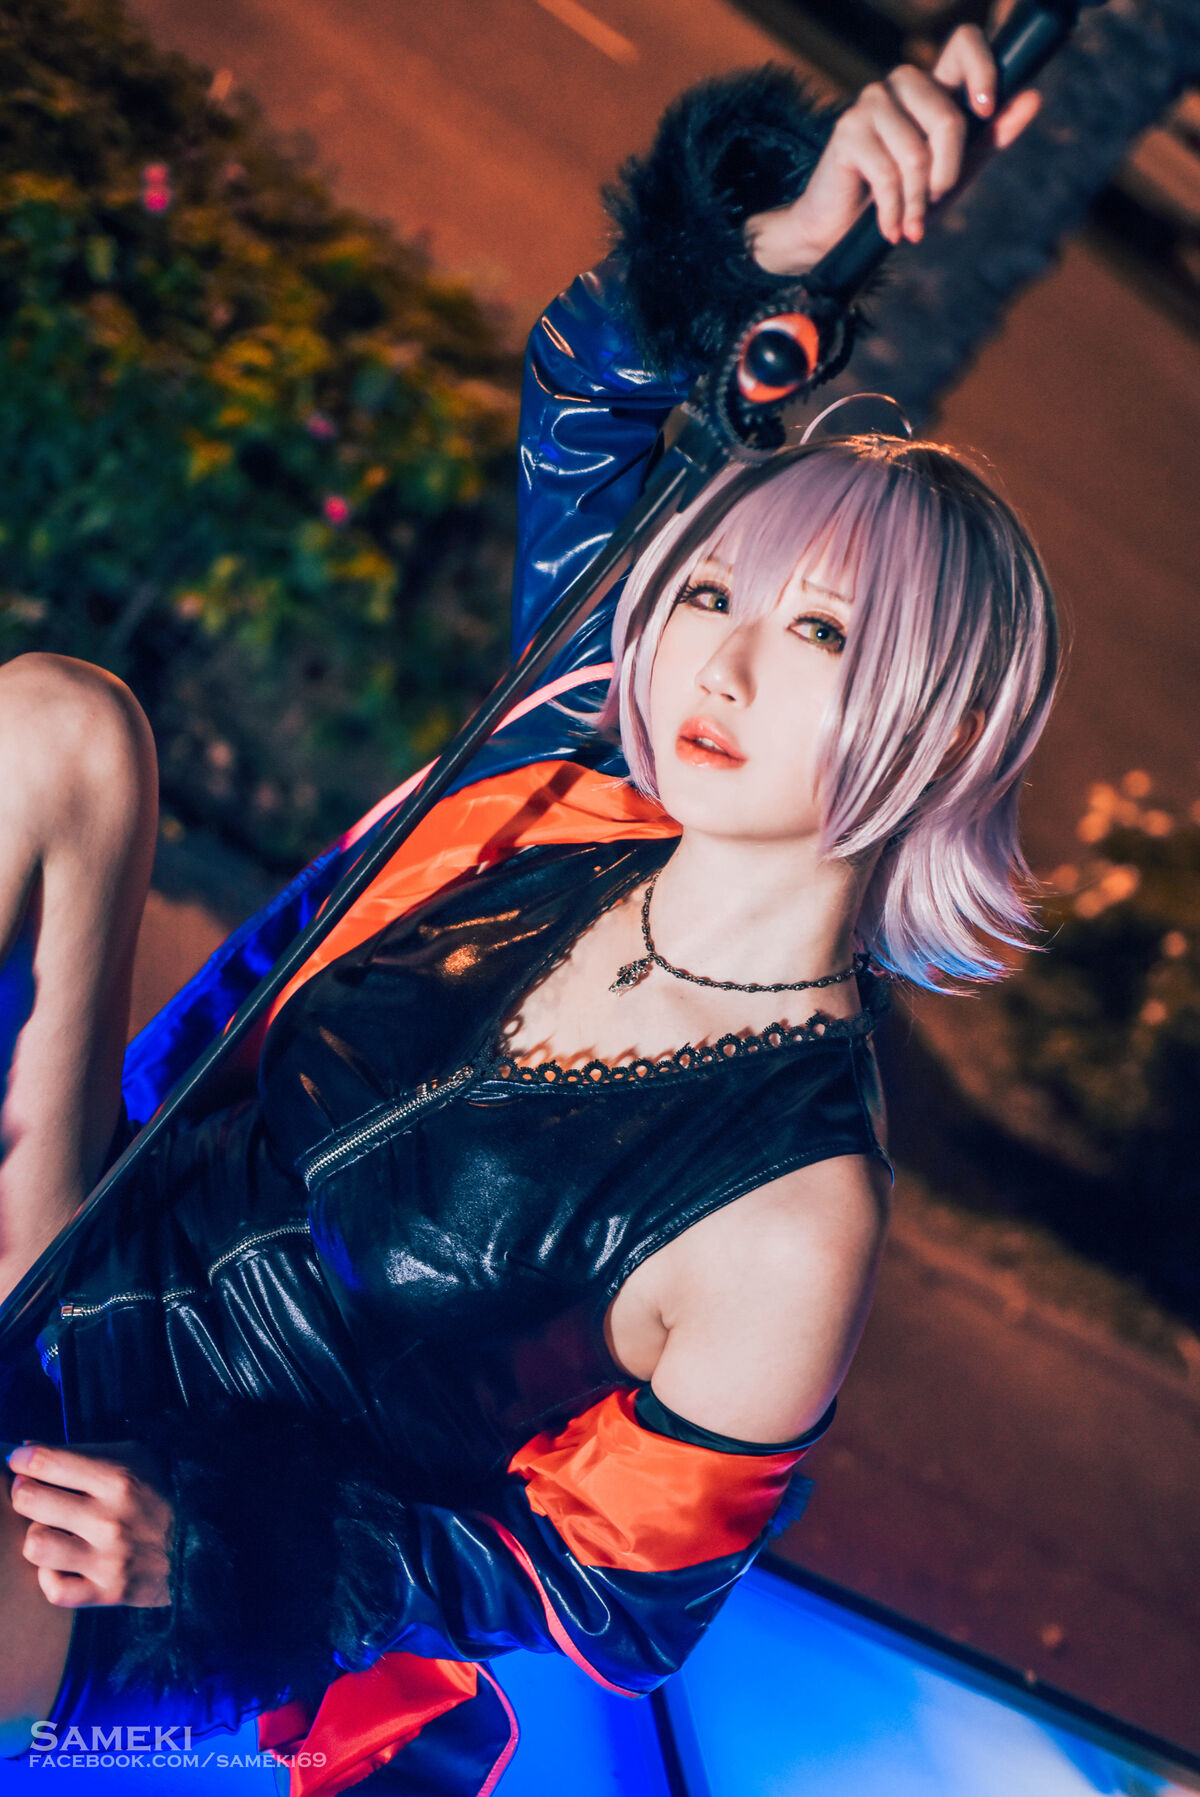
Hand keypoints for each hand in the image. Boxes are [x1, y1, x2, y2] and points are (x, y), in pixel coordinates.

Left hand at [6, 1439, 173, 1607]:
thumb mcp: (137, 1458)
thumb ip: (83, 1452)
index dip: (22, 1459)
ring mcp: (107, 1560)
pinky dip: (52, 1576)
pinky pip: (54, 1588)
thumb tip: (28, 1451)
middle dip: (25, 1491)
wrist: (207, 1544)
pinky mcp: (107, 1593)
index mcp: (119, 1478)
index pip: (47, 1462)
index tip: (21, 1461)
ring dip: (39, 1534)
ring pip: (35, 1545)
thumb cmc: (166, 1493)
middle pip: (30, 1501)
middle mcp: (109, 1519)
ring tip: (53, 1529)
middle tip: (34, 1491)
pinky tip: (64, 1563)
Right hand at [747, 25, 1041, 274]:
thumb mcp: (954, 174)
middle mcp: (902, 85)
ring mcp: (871, 103)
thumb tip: (1033, 98)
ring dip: (918, 200)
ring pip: (917, 150)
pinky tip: (891, 228)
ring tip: (911, 225)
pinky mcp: (847, 130)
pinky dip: (895, 210)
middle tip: (937, 198)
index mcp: (933, 88)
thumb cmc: (900, 200)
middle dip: (949, 170)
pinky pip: (887, 172)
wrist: (840, 232)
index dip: (983, 69)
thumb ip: (990, 138)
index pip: (964, 43)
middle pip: (947, 114)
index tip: (986, 110)